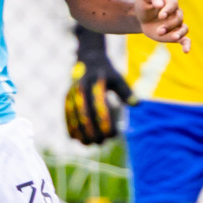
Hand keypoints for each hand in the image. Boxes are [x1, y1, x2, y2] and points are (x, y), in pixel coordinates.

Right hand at [66, 24, 133, 144]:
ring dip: (80, 131)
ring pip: (73, 115)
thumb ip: (126, 91)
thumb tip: (137, 104)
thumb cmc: (107, 72)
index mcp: (95, 82)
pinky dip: (69, 126)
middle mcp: (81, 87)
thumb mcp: (118, 78)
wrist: (88, 58)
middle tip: (101, 142)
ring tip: (89, 144)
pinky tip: (75, 139)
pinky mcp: (66, 97)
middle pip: (84, 113)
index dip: (104, 122)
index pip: (99, 106)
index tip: (113, 134)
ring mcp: (71, 92)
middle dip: (91, 130)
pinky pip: (66, 114)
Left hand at [135, 0, 189, 52]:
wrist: (141, 17)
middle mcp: (177, 13)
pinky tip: (186, 51)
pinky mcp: (174, 35)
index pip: (173, 5)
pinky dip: (187, 45)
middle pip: (178, 18)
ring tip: (171, 37)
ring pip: (184, 29)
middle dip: (169, 25)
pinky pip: (185, 40)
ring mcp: (177, 25)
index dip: (168, 10)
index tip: (161, 16)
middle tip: (159, 31)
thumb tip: (160, 5)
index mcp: (171, 1)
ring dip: (177, 34)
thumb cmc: (145, 4)